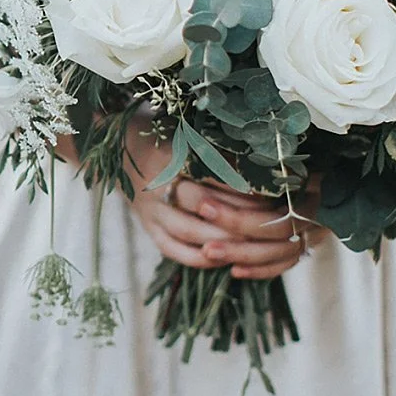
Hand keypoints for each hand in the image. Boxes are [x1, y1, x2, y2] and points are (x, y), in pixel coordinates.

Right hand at [125, 131, 325, 279]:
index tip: (273, 191)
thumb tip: (267, 162)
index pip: (214, 173)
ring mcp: (151, 209)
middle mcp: (159, 183)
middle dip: (239, 216)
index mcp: (172, 155)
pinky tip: (222, 260)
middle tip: (270, 224)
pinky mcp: (148, 227)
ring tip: (252, 245)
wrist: (122, 150)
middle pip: (203, 204)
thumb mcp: (189, 135)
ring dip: (222, 240)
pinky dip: (198, 258)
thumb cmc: (166, 138)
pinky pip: (173, 249)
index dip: (244, 185)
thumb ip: (221, 149)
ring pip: (189, 230)